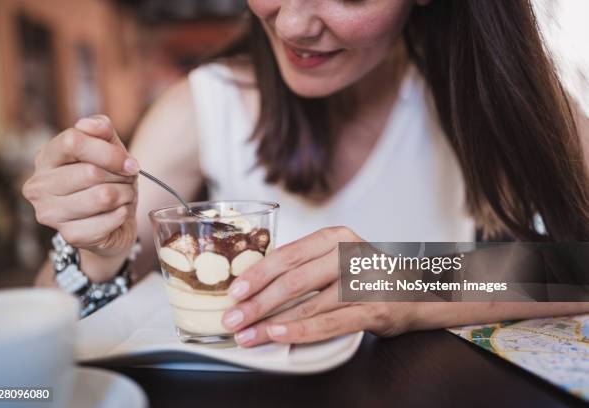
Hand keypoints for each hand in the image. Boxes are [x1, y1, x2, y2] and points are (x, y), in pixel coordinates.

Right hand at [23, 115, 138, 262]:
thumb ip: (101, 130)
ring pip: (103, 197)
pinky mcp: (70, 236)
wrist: (113, 222)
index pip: (73, 141)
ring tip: (123, 196)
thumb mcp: (109, 150)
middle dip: (121, 177)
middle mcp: (38, 186)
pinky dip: (123, 215)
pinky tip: (118, 214)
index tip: (129, 162)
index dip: (109, 151)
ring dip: (125, 195)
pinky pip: (110, 220)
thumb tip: (92, 124)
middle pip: (91, 172)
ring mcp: (49, 214)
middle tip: (126, 182)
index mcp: (46, 158)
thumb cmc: (109, 181)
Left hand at [221, 227, 416, 346]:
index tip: (234, 292)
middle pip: (293, 280)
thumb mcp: (337, 257)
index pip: (287, 255)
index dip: (256, 275)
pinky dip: (300, 330)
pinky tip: (278, 335)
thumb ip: (305, 264)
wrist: (417, 291)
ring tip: (248, 334)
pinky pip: (330, 323)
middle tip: (233, 318)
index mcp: (335, 237)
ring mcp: (363, 281)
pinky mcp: (373, 309)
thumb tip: (255, 283)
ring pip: (308, 304)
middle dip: (257, 302)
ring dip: (272, 322)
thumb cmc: (366, 275)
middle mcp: (349, 254)